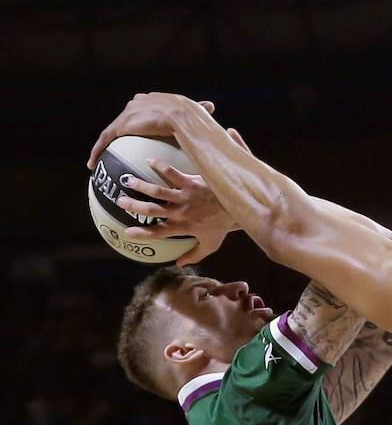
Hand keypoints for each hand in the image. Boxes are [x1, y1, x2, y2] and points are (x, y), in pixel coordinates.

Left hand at [87, 94, 214, 169]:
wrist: (186, 118)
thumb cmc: (199, 123)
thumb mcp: (204, 120)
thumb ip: (206, 118)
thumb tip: (225, 124)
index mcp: (160, 101)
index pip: (147, 108)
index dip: (142, 119)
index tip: (140, 131)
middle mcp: (142, 102)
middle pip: (127, 117)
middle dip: (120, 129)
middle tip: (116, 146)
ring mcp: (131, 112)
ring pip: (113, 129)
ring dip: (104, 144)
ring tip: (96, 160)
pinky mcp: (123, 123)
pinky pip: (106, 138)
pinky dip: (98, 150)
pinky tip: (91, 164)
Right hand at [118, 127, 250, 266]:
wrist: (239, 206)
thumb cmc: (224, 226)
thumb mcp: (210, 246)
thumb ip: (193, 255)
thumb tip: (178, 265)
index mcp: (183, 228)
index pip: (159, 233)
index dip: (142, 234)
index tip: (126, 233)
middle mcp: (181, 213)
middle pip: (153, 211)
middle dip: (134, 206)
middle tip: (119, 201)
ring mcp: (186, 197)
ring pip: (159, 192)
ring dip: (142, 185)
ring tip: (127, 179)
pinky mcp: (192, 183)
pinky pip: (173, 174)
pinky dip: (160, 167)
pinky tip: (149, 159)